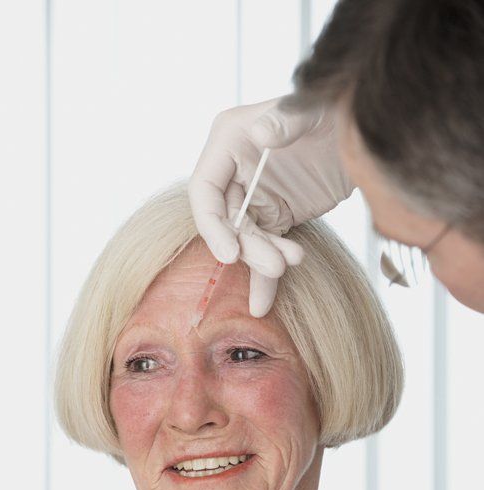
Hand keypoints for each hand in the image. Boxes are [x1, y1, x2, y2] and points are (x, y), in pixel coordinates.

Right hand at [189, 97, 353, 316]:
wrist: (362, 134)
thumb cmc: (333, 109)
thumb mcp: (313, 109)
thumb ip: (286, 119)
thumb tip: (262, 134)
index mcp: (229, 140)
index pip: (205, 190)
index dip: (212, 225)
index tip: (230, 254)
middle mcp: (234, 172)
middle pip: (226, 223)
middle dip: (248, 248)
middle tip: (276, 266)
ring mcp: (254, 197)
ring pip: (246, 241)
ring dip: (263, 260)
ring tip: (292, 261)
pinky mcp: (275, 217)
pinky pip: (266, 250)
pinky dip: (266, 277)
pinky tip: (264, 303)